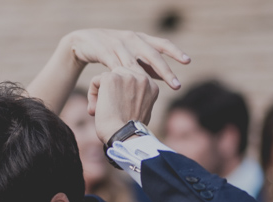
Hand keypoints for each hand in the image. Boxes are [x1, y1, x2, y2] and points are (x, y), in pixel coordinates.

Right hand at [62, 29, 189, 89]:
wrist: (84, 41)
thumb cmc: (110, 51)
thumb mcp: (129, 55)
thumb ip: (145, 65)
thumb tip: (163, 78)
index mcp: (141, 39)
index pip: (162, 44)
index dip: (175, 52)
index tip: (188, 62)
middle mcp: (132, 39)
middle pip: (152, 54)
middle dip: (166, 70)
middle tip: (177, 85)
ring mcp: (117, 44)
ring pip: (135, 62)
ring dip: (145, 78)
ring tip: (153, 92)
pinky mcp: (104, 52)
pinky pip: (115, 65)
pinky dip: (122, 76)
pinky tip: (129, 88)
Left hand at [89, 68, 159, 142]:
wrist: (124, 137)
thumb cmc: (130, 132)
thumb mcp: (143, 112)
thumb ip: (139, 98)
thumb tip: (128, 94)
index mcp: (152, 86)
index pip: (133, 76)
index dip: (122, 90)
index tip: (120, 105)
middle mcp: (142, 78)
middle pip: (120, 73)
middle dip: (112, 89)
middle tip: (110, 109)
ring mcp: (127, 76)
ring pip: (108, 76)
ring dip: (102, 93)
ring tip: (102, 110)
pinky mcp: (111, 78)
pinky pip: (96, 80)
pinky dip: (92, 95)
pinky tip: (96, 110)